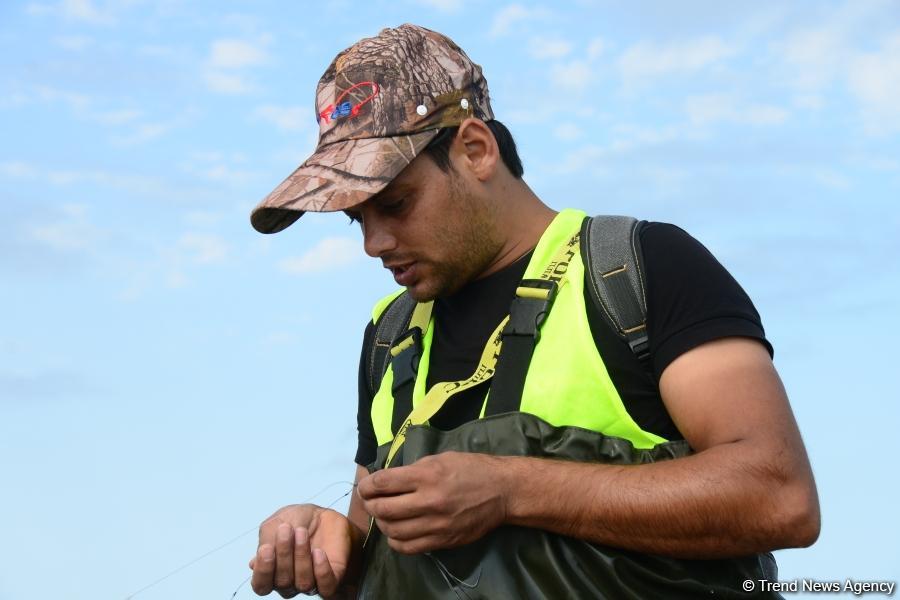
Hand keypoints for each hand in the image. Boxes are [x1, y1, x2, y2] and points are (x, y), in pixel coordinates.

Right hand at [249, 504, 358, 597]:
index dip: (263, 571)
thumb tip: (254, 564)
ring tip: (302, 532)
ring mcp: (311, 582)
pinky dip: (321, 571)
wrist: (324, 514)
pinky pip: (326, 587)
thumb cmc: (297, 521)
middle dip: (284, 554)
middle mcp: (289, 582)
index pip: (261, 585)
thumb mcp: (276, 523)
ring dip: (301, 556)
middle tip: (286, 529)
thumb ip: (265, 542)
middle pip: (282, 582)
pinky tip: (318, 552)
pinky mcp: (332, 579)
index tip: (266, 548)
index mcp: (271, 572)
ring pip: (303, 583)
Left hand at [357, 451, 507, 553]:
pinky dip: (395, 541)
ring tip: (384, 516)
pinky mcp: (443, 541)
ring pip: (393, 531)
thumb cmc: (472, 468)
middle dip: (370, 505)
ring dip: (382, 523)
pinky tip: (397, 532)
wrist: (503, 491)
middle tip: (371, 501)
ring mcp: (436, 524)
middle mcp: (429, 501)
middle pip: (384, 509)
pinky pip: (408, 547)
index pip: (383, 483)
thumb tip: (388, 480)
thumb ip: (413, 470)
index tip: (365, 486)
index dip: (367, 485)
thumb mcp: (440, 458)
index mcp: (427, 475)